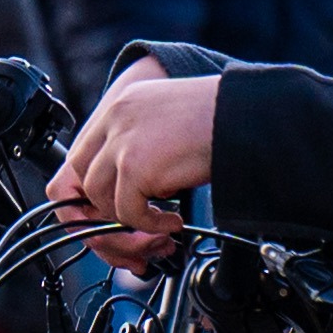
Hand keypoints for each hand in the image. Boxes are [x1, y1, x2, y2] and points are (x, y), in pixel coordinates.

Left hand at [50, 59, 218, 254]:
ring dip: (128, 221)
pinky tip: (172, 223)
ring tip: (160, 224)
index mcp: (121, 105)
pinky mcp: (135, 165)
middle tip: (132, 226)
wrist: (249, 115)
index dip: (94, 188)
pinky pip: (126, 212)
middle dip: (103, 211)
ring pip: (100, 199)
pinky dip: (148, 225)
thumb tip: (125, 191)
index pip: (82, 154)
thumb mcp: (169, 124)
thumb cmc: (224, 121)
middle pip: (82, 179)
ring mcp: (122, 141)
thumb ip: (141, 146)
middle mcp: (115, 119)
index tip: (110, 209)